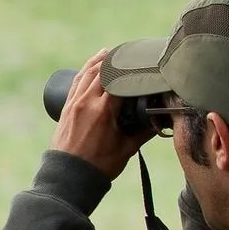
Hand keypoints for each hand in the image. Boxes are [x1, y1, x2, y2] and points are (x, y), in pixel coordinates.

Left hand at [48, 50, 147, 181]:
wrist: (69, 177)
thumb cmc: (99, 166)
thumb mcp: (126, 149)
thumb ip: (144, 133)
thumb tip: (161, 121)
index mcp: (104, 110)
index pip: (119, 79)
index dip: (130, 69)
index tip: (141, 62)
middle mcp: (87, 102)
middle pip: (102, 71)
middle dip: (115, 61)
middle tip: (128, 54)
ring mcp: (74, 103)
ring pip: (87, 73)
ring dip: (98, 61)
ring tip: (108, 52)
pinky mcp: (66, 107)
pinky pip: (76, 82)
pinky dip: (85, 71)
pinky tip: (91, 66)